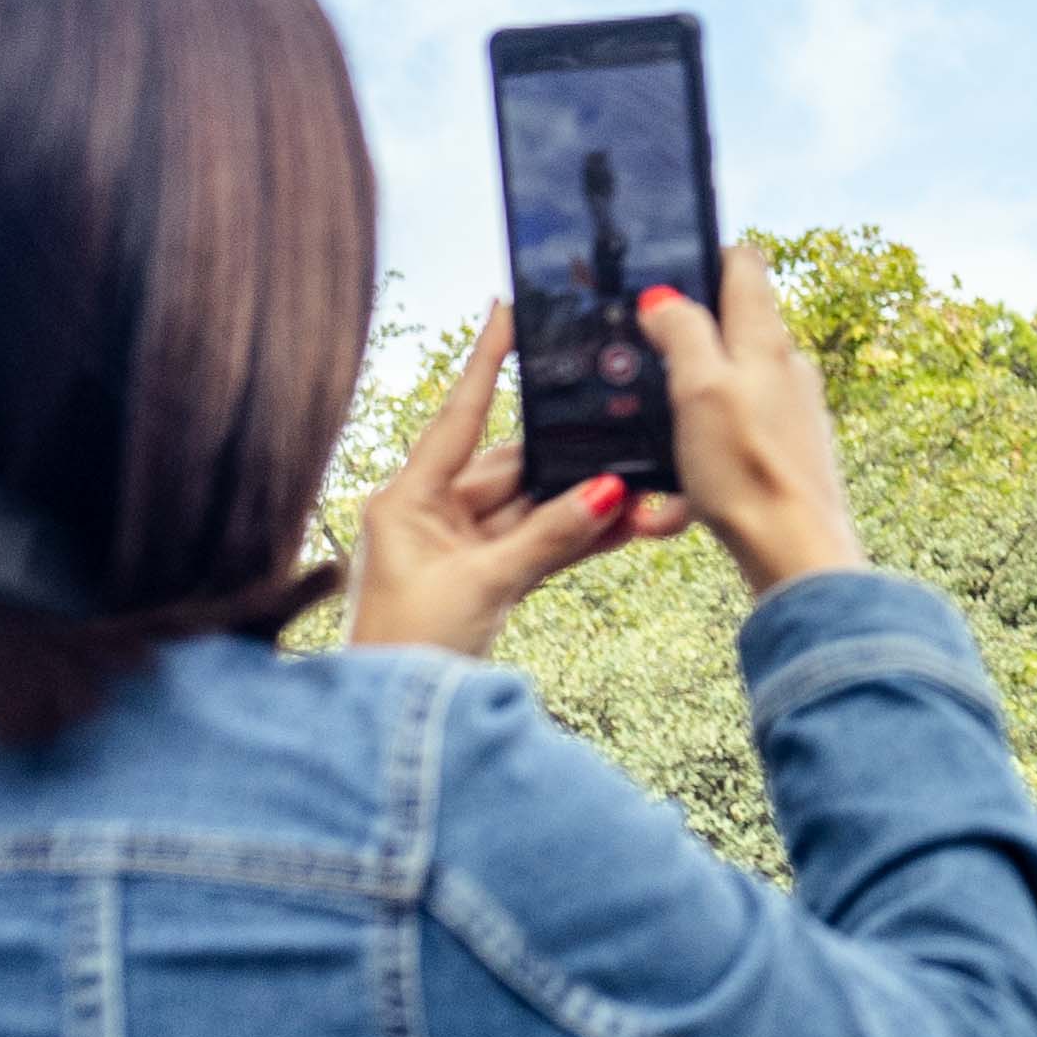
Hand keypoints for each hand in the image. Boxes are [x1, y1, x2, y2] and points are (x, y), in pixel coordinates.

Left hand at [344, 312, 655, 653]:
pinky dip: (576, 539)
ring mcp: (459, 547)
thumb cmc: (410, 649)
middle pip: (514, 469)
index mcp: (407, 499)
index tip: (508, 309)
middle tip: (628, 443)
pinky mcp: (483, 578)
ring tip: (644, 495)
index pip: (458, 417)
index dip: (487, 363)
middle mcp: (431, 514)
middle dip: (573, 464)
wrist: (392, 727)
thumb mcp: (485, 585)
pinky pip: (538, 544)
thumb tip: (609, 490)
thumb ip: (550, 535)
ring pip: (535, 510)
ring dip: (586, 507)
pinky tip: (626, 525)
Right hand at [633, 240, 867, 594]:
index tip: (664, 272)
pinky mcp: (783, 459)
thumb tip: (664, 298)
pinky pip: (726, 453)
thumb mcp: (699, 389)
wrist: (796, 556)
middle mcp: (786, 370)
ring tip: (651, 459)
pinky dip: (694, 476)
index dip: (705, 257)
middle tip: (638, 368)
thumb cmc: (748, 471)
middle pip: (731, 332)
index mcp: (766, 341)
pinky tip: (669, 512)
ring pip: (720, 400)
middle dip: (681, 347)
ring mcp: (789, 415)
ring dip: (680, 424)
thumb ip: (683, 333)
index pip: (745, 266)